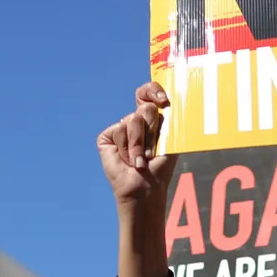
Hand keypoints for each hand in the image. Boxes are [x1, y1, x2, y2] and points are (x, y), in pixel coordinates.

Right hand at [97, 82, 176, 212]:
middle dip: (152, 130)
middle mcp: (136, 122)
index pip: (148, 93)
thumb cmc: (159, 168)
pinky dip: (126, 148)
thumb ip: (167, 120)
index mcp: (152, 120)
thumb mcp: (169, 141)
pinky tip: (128, 161)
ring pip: (132, 120)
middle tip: (152, 151)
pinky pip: (119, 130)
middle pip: (144, 108)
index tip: (163, 100)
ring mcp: (121, 129)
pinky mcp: (107, 137)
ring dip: (139, 144)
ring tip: (140, 161)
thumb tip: (166, 101)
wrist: (144, 186)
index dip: (153, 90)